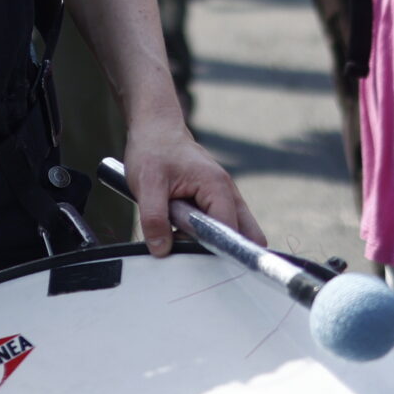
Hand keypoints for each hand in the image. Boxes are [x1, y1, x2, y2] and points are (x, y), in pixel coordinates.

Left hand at [124, 118, 262, 255]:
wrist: (154, 129)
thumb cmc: (153, 149)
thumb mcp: (146, 184)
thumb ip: (154, 218)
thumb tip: (162, 249)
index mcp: (217, 187)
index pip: (231, 231)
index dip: (219, 251)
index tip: (205, 265)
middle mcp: (227, 193)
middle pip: (246, 234)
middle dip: (227, 251)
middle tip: (197, 256)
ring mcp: (223, 197)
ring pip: (233, 231)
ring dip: (211, 241)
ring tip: (181, 237)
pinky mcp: (213, 201)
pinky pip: (219, 225)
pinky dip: (204, 234)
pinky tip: (180, 230)